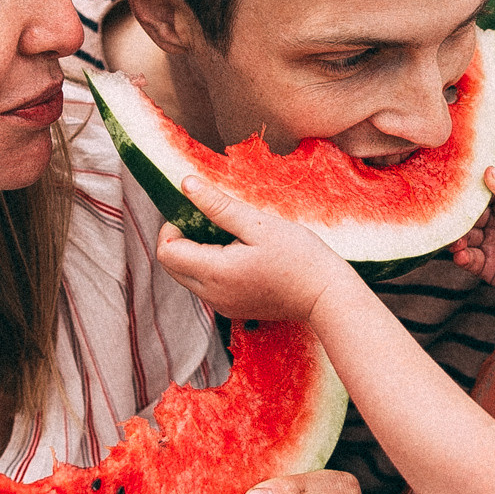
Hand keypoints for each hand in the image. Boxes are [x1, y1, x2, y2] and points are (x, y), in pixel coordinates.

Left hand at [157, 176, 358, 323]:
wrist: (327, 296)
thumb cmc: (300, 257)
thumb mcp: (258, 225)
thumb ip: (218, 206)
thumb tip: (186, 185)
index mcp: (215, 273)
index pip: (167, 251)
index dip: (173, 226)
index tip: (197, 211)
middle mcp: (212, 295)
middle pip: (172, 266)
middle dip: (182, 239)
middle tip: (212, 220)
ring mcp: (222, 305)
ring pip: (188, 277)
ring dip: (197, 254)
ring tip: (231, 237)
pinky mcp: (233, 308)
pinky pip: (206, 286)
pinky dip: (211, 268)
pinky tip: (240, 254)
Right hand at [451, 166, 494, 314]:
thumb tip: (488, 171)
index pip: (483, 192)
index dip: (469, 187)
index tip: (452, 179)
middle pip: (469, 214)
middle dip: (457, 213)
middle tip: (445, 211)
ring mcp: (491, 245)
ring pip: (465, 236)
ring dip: (456, 236)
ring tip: (453, 237)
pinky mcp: (487, 267)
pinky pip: (468, 260)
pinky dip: (461, 256)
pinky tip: (460, 253)